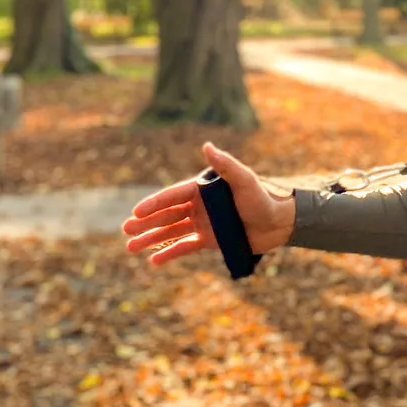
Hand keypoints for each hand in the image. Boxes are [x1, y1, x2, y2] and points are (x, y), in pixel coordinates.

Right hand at [122, 142, 295, 266]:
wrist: (281, 222)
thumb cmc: (263, 197)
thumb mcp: (244, 180)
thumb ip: (225, 165)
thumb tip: (207, 146)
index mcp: (203, 189)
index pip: (172, 196)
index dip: (153, 204)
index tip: (136, 212)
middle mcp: (199, 205)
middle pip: (166, 214)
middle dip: (145, 223)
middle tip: (125, 230)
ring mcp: (203, 223)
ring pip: (171, 231)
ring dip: (151, 238)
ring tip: (130, 247)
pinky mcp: (210, 240)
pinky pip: (185, 246)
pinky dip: (169, 253)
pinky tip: (154, 261)